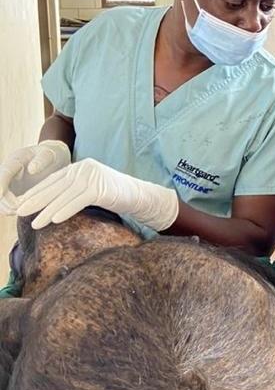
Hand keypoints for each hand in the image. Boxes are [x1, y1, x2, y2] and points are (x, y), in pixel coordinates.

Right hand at [0, 141, 70, 213]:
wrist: (52, 160)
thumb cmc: (52, 155)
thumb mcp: (50, 154)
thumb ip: (42, 160)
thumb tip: (32, 169)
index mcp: (15, 160)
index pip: (4, 171)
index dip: (0, 183)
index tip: (0, 193)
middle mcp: (7, 172)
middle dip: (5, 200)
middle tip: (18, 207)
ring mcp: (7, 183)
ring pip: (0, 199)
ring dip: (7, 207)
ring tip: (22, 211)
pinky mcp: (11, 193)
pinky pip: (6, 205)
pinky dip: (11, 210)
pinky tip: (23, 212)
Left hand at [17, 158, 178, 230]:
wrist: (141, 196)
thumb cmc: (116, 196)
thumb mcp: (92, 190)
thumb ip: (74, 191)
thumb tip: (50, 204)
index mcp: (81, 167)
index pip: (53, 180)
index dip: (36, 193)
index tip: (21, 205)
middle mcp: (84, 168)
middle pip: (55, 186)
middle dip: (35, 200)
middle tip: (18, 212)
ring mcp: (93, 176)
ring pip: (64, 195)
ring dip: (46, 210)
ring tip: (34, 222)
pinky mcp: (101, 188)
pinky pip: (78, 201)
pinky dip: (64, 210)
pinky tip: (53, 220)